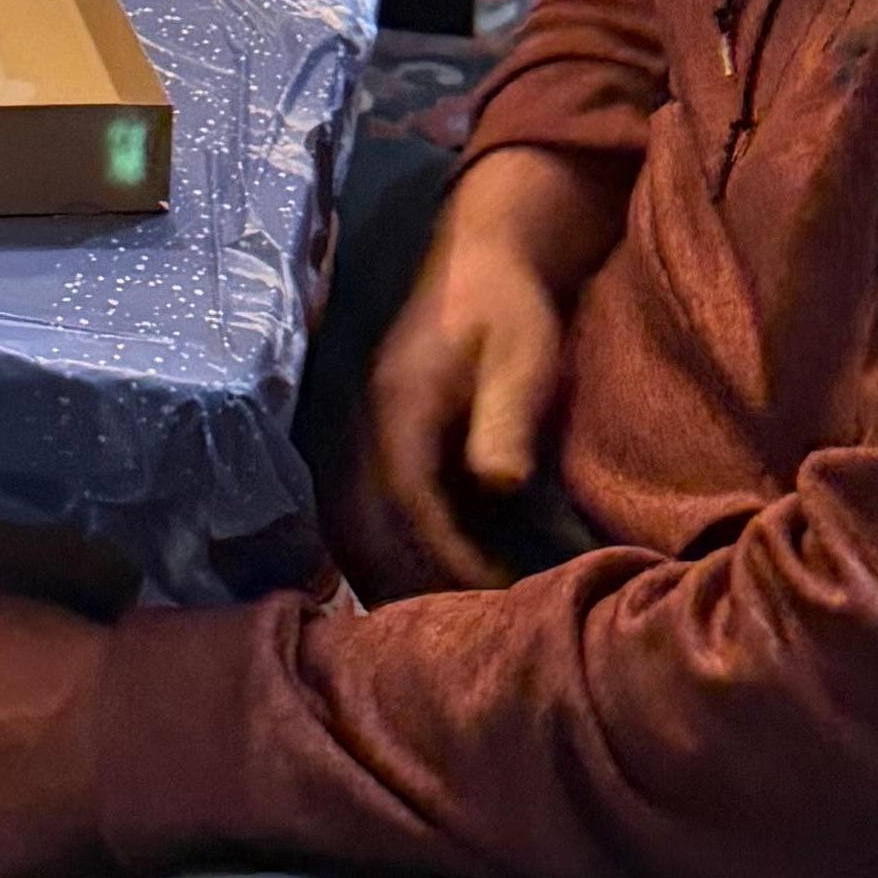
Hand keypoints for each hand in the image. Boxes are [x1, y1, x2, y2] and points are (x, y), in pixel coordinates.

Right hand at [354, 146, 613, 591]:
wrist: (482, 251)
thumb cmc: (511, 305)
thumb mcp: (523, 355)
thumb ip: (506, 419)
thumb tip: (496, 486)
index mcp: (398, 405)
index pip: (408, 501)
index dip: (448, 555)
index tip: (497, 592)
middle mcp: (366, 421)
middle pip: (365, 523)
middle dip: (409, 578)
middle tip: (466, 626)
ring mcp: (363, 427)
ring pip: (355, 520)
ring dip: (389, 570)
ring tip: (444, 613)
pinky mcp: (376, 434)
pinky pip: (364, 507)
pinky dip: (387, 548)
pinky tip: (427, 574)